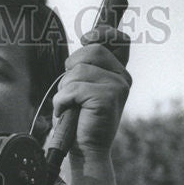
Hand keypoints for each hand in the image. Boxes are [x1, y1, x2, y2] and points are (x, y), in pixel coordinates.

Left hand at [51, 26, 130, 184]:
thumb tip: (88, 37)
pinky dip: (61, 101)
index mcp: (118, 73)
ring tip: (70, 106)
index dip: (102, 33)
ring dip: (64, 89)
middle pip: (92, 50)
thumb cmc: (81, 121)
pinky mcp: (107, 96)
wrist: (86, 151)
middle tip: (69, 90)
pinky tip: (66, 112)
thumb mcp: (84, 89)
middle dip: (72, 67)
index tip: (87, 38)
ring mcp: (117, 86)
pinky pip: (73, 88)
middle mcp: (122, 78)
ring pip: (78, 70)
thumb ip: (87, 67)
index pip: (118, 40)